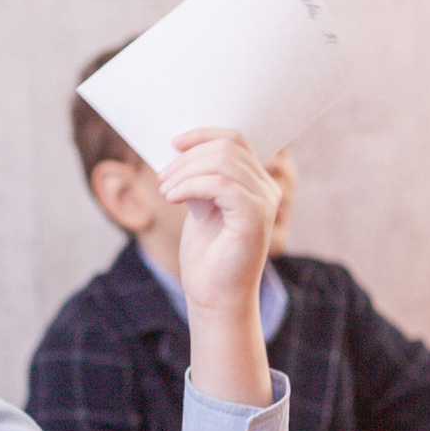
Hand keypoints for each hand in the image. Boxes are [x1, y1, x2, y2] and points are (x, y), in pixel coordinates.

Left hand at [156, 129, 280, 322]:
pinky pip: (221, 184)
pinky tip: (173, 197)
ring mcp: (264, 202)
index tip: (173, 143)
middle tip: (162, 177)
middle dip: (187, 157)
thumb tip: (178, 148)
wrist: (215, 296)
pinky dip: (192, 185)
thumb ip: (200, 177)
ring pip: (223, 162)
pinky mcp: (255, 217)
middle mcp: (266, 188)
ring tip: (166, 189)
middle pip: (227, 147)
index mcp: (256, 182)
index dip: (202, 134)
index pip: (235, 139)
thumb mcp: (201, 205)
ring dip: (185, 171)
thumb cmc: (207, 254)